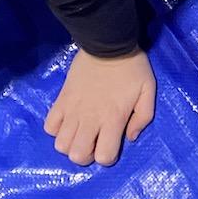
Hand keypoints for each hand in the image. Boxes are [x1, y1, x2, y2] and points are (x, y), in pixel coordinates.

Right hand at [45, 48, 155, 165]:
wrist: (108, 41)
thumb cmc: (131, 67)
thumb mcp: (148, 90)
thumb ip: (143, 117)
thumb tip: (130, 137)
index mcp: (113, 118)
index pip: (104, 156)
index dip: (107, 156)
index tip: (110, 143)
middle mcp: (90, 119)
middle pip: (77, 156)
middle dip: (85, 155)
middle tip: (93, 141)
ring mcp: (73, 110)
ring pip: (60, 145)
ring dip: (70, 144)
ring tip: (79, 132)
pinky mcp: (61, 99)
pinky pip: (49, 126)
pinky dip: (56, 129)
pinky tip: (67, 121)